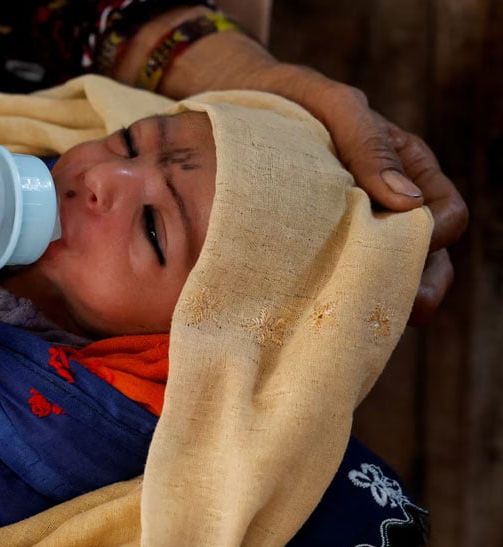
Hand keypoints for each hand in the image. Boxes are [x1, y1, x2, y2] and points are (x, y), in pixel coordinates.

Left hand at [151, 27, 468, 324]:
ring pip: (384, 272)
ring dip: (381, 296)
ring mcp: (352, 225)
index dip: (435, 236)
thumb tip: (409, 201)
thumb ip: (370, 145)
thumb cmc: (291, 97)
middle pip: (426, 255)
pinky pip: (337, 273)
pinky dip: (337, 292)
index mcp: (406, 166)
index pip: (444, 213)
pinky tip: (319, 308)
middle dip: (421, 285)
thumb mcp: (334, 106)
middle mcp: (386, 202)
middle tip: (406, 313)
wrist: (233, 102)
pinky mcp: (316, 242)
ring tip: (361, 318)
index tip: (408, 248)